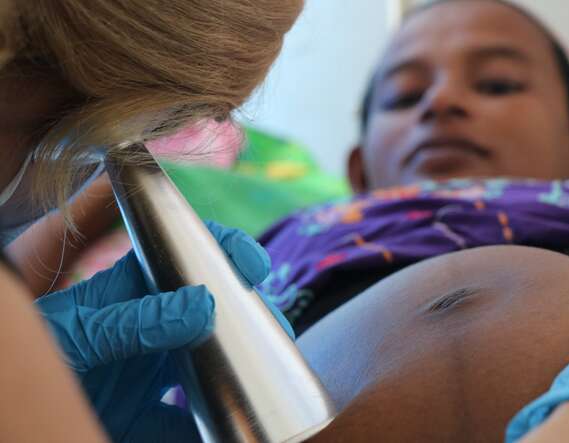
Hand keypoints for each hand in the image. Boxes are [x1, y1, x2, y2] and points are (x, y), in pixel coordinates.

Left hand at [36, 221, 292, 442]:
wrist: (12, 415)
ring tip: (273, 370)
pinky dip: (218, 425)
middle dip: (249, 313)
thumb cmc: (30, 357)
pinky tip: (238, 425)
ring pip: (213, 363)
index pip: (184, 256)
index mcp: (130, 291)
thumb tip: (204, 305)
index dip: (222, 249)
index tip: (253, 264)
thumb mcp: (78, 333)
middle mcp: (150, 327)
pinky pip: (193, 421)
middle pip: (213, 310)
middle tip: (275, 328)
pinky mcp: (150, 418)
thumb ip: (134, 321)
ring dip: (245, 365)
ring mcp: (153, 373)